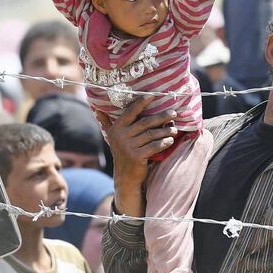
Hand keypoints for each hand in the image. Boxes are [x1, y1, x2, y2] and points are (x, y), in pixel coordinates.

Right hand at [95, 96, 176, 214]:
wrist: (125, 177)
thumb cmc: (123, 153)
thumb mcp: (113, 138)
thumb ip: (107, 123)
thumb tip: (97, 109)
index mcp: (116, 128)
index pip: (130, 112)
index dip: (141, 103)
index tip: (153, 95)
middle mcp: (120, 136)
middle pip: (145, 122)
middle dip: (161, 117)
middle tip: (174, 113)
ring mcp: (128, 147)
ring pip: (151, 134)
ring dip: (165, 130)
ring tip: (175, 129)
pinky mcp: (137, 157)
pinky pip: (154, 146)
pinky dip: (163, 143)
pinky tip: (170, 140)